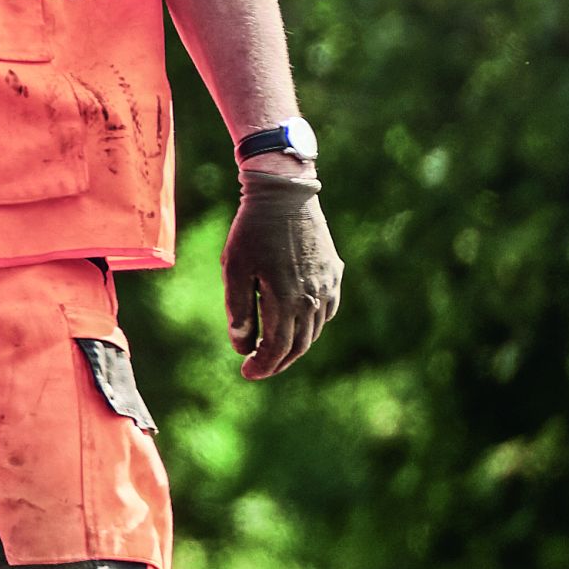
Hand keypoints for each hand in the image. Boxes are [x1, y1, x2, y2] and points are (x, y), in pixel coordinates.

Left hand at [225, 172, 342, 380]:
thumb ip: (237, 310)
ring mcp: (329, 286)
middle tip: (257, 367)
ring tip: (271, 350)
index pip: (277, 348)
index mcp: (287, 300)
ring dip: (294, 346)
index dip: (262, 366)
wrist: (285, 194)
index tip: (246, 373)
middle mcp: (314, 298)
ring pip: (314, 331)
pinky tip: (294, 324)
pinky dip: (309, 325)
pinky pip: (325, 311)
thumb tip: (241, 346)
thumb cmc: (252, 230)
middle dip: (277, 362)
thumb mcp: (234, 268)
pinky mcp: (335, 273)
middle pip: (298, 346)